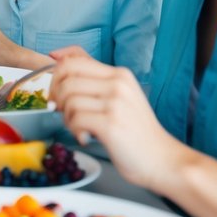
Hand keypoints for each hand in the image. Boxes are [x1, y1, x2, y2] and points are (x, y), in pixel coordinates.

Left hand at [48, 49, 188, 191]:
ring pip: (69, 100)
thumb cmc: (135, 130)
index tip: (54, 92)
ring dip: (67, 117)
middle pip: (66, 79)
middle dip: (56, 96)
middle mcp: (118, 84)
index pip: (73, 61)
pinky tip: (86, 137)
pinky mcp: (111, 124)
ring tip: (80, 127)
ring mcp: (116, 103)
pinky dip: (74, 130)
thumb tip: (56, 57)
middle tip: (61, 111)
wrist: (162, 159)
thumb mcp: (119, 96)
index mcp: (119, 74)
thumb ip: (93, 78)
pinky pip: (75, 119)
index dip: (55, 76)